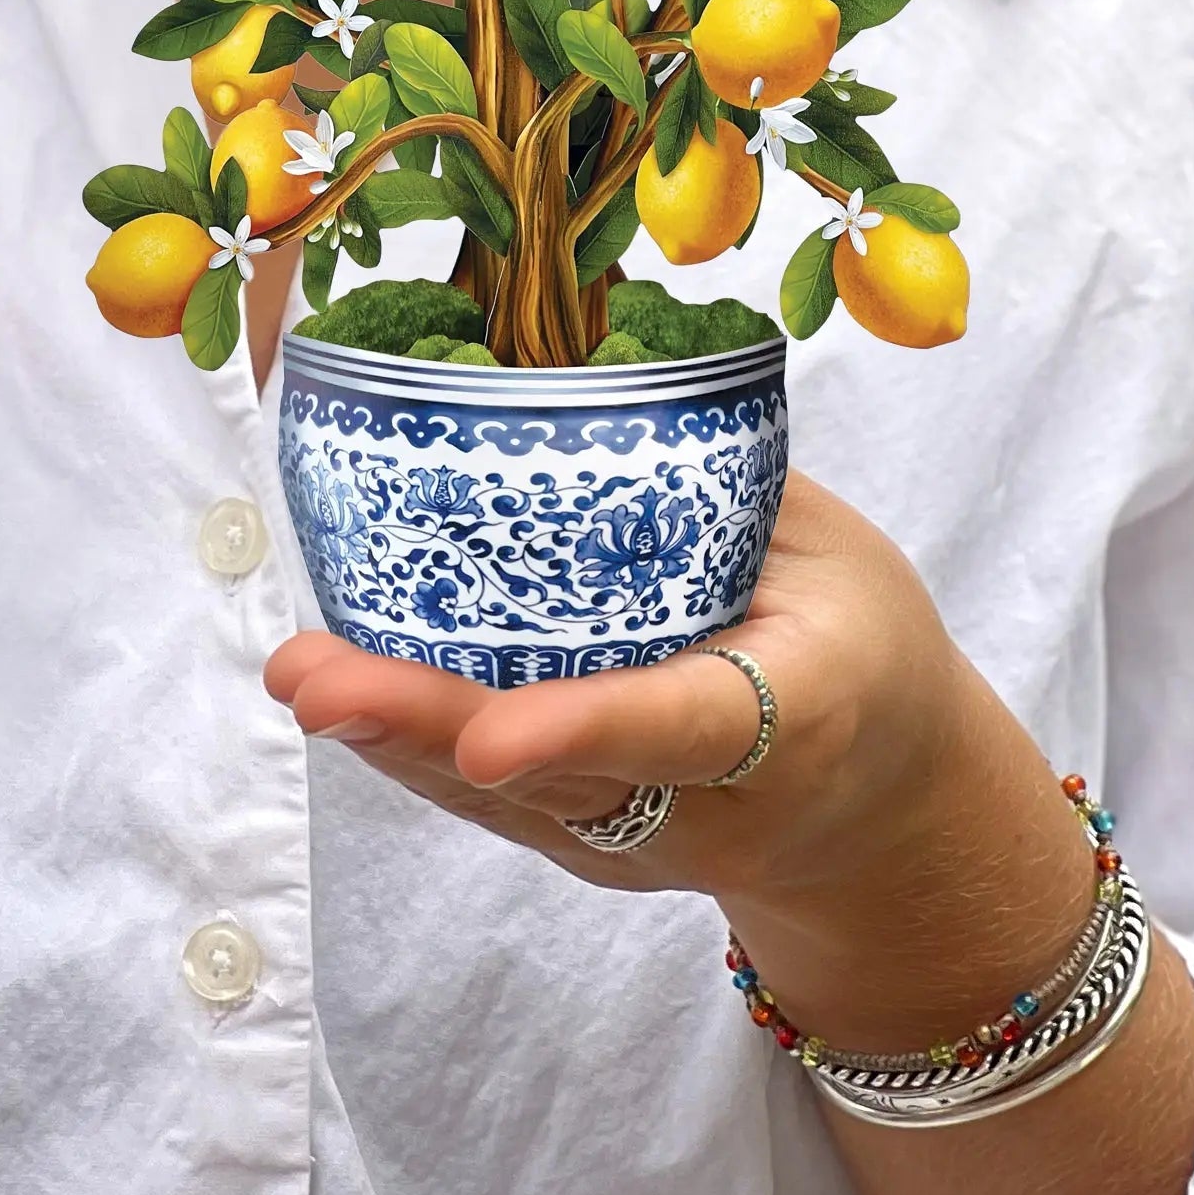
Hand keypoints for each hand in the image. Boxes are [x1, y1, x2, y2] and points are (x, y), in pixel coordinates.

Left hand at [266, 469, 1099, 1046]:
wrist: (893, 813)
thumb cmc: (863, 643)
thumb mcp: (836, 550)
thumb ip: (721, 480)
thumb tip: (588, 347)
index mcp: (795, 718)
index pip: (678, 725)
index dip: (581, 728)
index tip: (489, 739)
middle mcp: (711, 803)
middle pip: (559, 775)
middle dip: (430, 730)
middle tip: (316, 682)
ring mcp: (647, 840)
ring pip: (509, 800)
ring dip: (396, 737)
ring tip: (300, 674)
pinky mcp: (597, 847)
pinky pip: (497, 805)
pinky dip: (416, 749)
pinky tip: (340, 692)